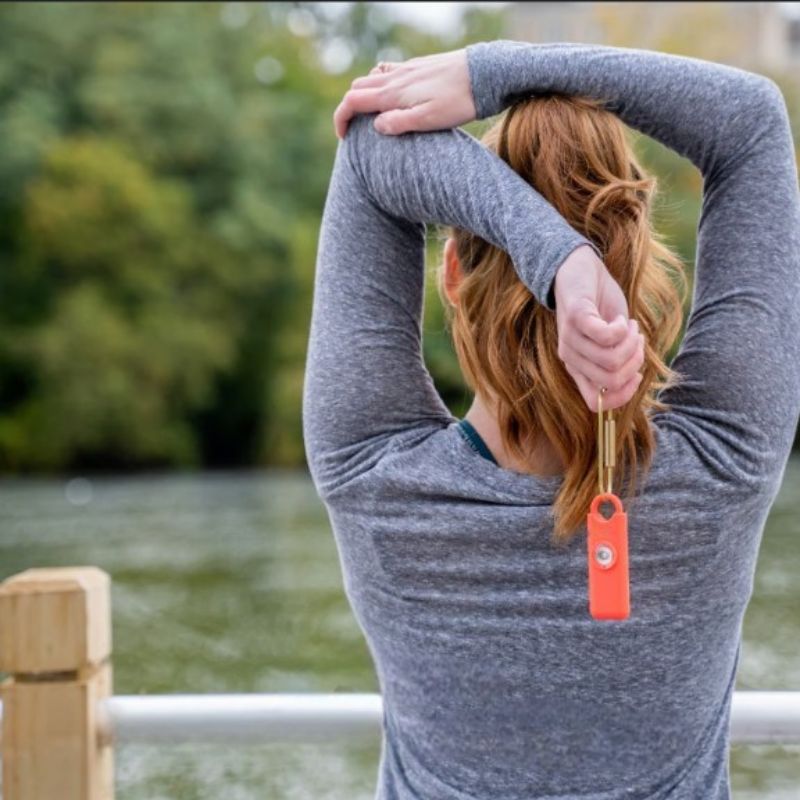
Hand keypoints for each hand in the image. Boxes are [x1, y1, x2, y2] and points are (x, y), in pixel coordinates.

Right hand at [333, 48, 475, 138]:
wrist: (483, 74)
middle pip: (358, 87)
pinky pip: (389, 71)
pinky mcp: (419, 67)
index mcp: (393, 93)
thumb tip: (376, 126)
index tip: (344, 137)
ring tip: (371, 114)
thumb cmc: (457, 102)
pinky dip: (380, 83)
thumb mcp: (427, 120)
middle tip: (354, 129)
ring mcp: (407, 69)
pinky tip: (392, 95)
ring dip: (364, 94)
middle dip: (349, 107)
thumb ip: (398, 123)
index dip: (341, 119)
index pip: (353, 100)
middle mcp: (395, 77)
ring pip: (372, 77)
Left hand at [554, 245, 644, 412]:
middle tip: (636, 340)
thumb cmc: (599, 306)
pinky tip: (623, 319)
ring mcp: (570, 339)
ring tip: (630, 326)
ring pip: (612, 360)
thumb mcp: (612, 339)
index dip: (623, 394)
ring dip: (633, 343)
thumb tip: (632, 379)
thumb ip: (619, 361)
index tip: (638, 374)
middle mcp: (570, 358)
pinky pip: (606, 337)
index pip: (596, 403)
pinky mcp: (575, 319)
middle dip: (635, 362)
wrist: (579, 270)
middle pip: (612, 380)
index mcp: (578, 369)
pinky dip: (623, 330)